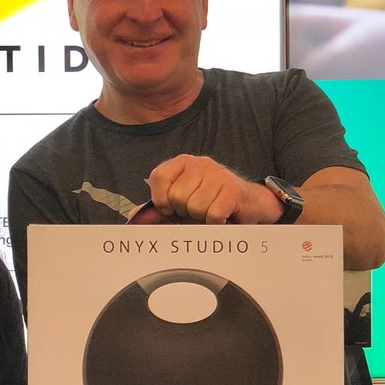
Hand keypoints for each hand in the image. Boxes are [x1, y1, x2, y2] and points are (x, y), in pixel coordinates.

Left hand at [146, 155, 282, 224]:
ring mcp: (217, 174)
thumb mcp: (182, 202)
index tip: (171, 209)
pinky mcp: (233, 189)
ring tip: (211, 212)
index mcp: (183, 163)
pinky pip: (212, 214)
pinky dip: (215, 222)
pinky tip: (222, 216)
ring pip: (194, 207)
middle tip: (198, 211)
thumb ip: (159, 208)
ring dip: (202, 218)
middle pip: (176, 196)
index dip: (161, 199)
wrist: (249, 204)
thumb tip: (134, 218)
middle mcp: (200, 163)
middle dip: (185, 212)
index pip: (158, 176)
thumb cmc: (212, 203)